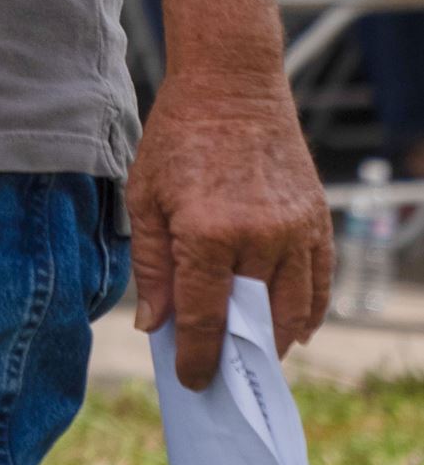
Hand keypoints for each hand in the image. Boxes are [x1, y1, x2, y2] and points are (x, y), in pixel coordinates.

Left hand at [127, 70, 332, 389]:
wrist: (230, 83)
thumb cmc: (177, 137)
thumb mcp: (144, 196)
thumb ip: (150, 265)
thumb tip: (154, 326)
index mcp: (206, 233)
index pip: (203, 319)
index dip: (195, 358)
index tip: (191, 381)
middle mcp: (257, 237)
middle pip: (252, 324)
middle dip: (237, 358)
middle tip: (224, 377)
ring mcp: (293, 229)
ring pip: (293, 311)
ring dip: (275, 341)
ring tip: (255, 355)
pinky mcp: (317, 218)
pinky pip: (320, 281)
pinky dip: (310, 311)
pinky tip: (295, 328)